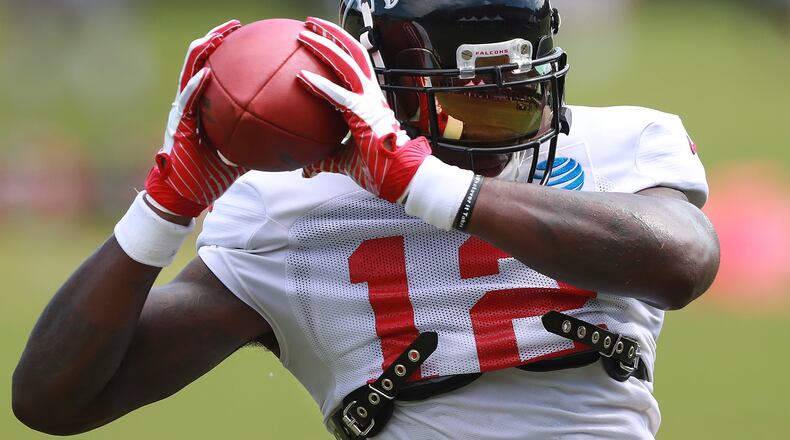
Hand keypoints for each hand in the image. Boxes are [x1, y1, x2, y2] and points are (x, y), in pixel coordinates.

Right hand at [144, 20, 246, 217]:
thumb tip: (291, 136)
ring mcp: (183, 112)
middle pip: (201, 61)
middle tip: (234, 25)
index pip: (216, 68)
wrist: (187, 194)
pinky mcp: (179, 125)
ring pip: (190, 72)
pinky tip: (205, 73)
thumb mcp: (244, 153)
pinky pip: (187, 101)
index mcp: (206, 105)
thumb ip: (260, 139)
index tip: (247, 36)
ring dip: (202, 51)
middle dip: (215, 38)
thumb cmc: (213, 175)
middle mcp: (192, 103)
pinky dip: (195, 86)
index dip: (228, 50)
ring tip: (216, 36)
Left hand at [296, 17, 431, 202]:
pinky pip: (339, 95)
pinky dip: (320, 85)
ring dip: (324, 45)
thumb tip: (306, 170)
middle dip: (331, 35)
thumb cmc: (379, 169)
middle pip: (352, 53)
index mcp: (369, 101)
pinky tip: (301, 77)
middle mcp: (371, 95)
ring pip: (347, 62)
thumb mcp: (344, 161)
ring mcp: (370, 102)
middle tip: (310, 24)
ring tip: (304, 33)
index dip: (336, 50)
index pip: (352, 67)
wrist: (402, 179)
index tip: (318, 40)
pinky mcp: (364, 115)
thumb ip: (324, 160)